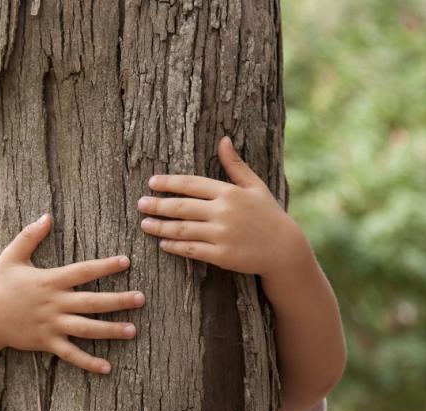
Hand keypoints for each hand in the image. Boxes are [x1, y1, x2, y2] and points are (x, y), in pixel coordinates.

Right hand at [0, 214, 144, 373]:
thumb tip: (46, 216)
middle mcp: (54, 303)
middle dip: (118, 300)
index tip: (126, 262)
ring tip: (133, 330)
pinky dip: (88, 362)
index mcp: (50, 280)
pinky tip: (107, 367)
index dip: (105, 266)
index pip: (83, 271)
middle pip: (92, 301)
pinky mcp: (46, 342)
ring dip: (111, 330)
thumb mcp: (12, 257)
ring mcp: (51, 325)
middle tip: (141, 298)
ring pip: (86, 328)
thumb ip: (30, 236)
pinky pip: (71, 354)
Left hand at [137, 136, 309, 277]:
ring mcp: (221, 234)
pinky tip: (163, 244)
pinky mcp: (221, 255)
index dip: (169, 183)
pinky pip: (191, 249)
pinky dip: (174, 246)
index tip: (152, 183)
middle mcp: (223, 212)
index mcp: (229, 192)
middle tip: (140, 204)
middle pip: (181, 207)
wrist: (284, 249)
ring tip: (144, 224)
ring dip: (160, 227)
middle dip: (157, 205)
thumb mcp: (255, 186)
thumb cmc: (268, 214)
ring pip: (182, 229)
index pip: (191, 184)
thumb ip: (235, 165)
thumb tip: (223, 139)